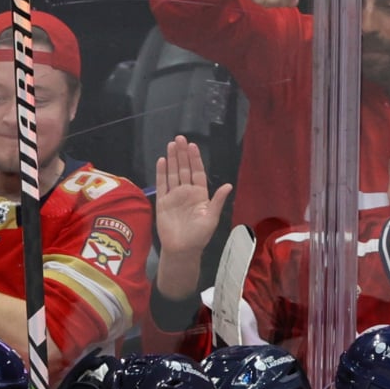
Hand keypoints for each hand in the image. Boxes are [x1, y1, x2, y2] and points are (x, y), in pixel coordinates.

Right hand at [153, 134, 231, 264]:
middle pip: (184, 169)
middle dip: (182, 154)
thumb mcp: (211, 218)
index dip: (195, 159)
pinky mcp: (162, 202)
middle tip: (180, 138)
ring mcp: (174, 196)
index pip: (198, 172)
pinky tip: (161, 161)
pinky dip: (161, 173)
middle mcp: (187, 192)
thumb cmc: (199, 236)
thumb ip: (217, 201)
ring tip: (171, 144)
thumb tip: (228, 185)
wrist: (182, 249)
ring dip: (172, 159)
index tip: (193, 146)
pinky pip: (161, 184)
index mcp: (200, 195)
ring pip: (172, 173)